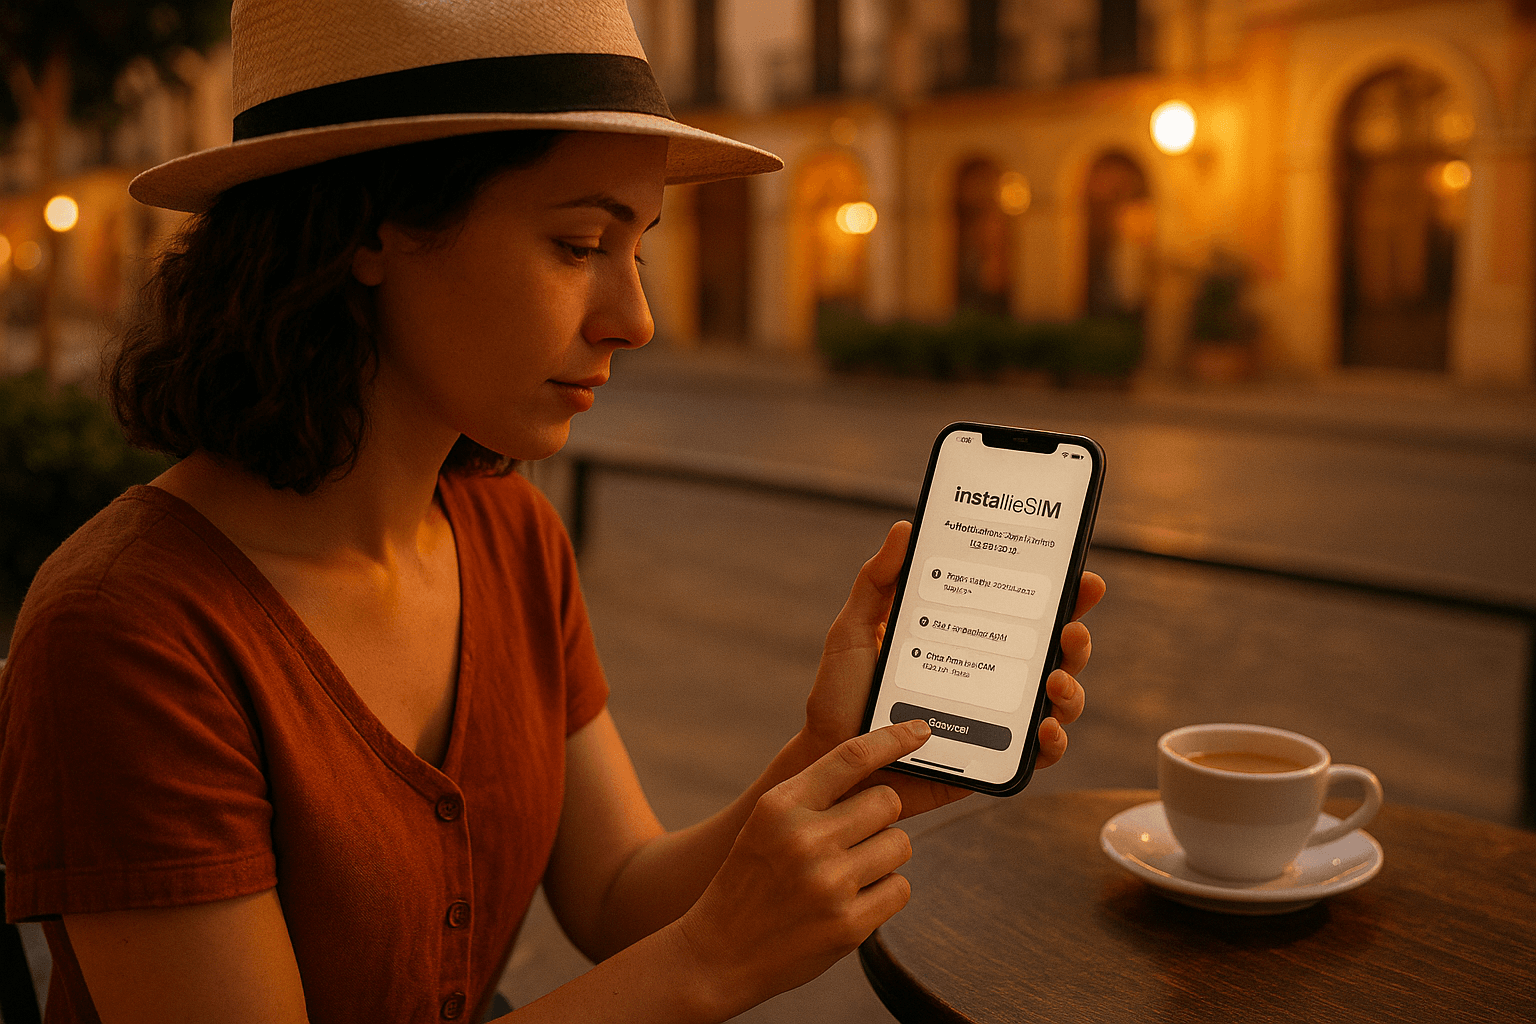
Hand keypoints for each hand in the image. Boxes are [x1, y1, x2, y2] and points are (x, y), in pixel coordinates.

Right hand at [676, 721, 930, 1016]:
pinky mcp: (850, 925)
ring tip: (847, 872)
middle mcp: (806, 839)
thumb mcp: (767, 824)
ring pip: (900, 845)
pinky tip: (851, 901)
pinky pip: (900, 888)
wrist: (719, 953)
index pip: (851, 757)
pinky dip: (884, 893)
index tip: (921, 732)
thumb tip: (883, 774)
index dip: (893, 740)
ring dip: (884, 856)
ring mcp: (830, 883)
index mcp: (781, 806)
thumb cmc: (751, 879)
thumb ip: (815, 796)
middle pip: (887, 802)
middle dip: (880, 816)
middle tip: (855, 835)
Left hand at [803, 522, 1105, 817]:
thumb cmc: (840, 695)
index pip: (1023, 613)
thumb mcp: (854, 631)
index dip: (1062, 596)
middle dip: (1076, 640)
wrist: (828, 760)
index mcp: (965, 638)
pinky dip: (1053, 743)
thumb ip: (877, 582)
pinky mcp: (989, 761)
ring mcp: (994, 721)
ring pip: (1057, 702)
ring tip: (1054, 681)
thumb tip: (905, 528)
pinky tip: (1044, 729)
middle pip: (1054, 654)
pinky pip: (1037, 755)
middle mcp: (988, 676)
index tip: (1082, 579)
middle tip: (1070, 631)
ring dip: (1071, 691)